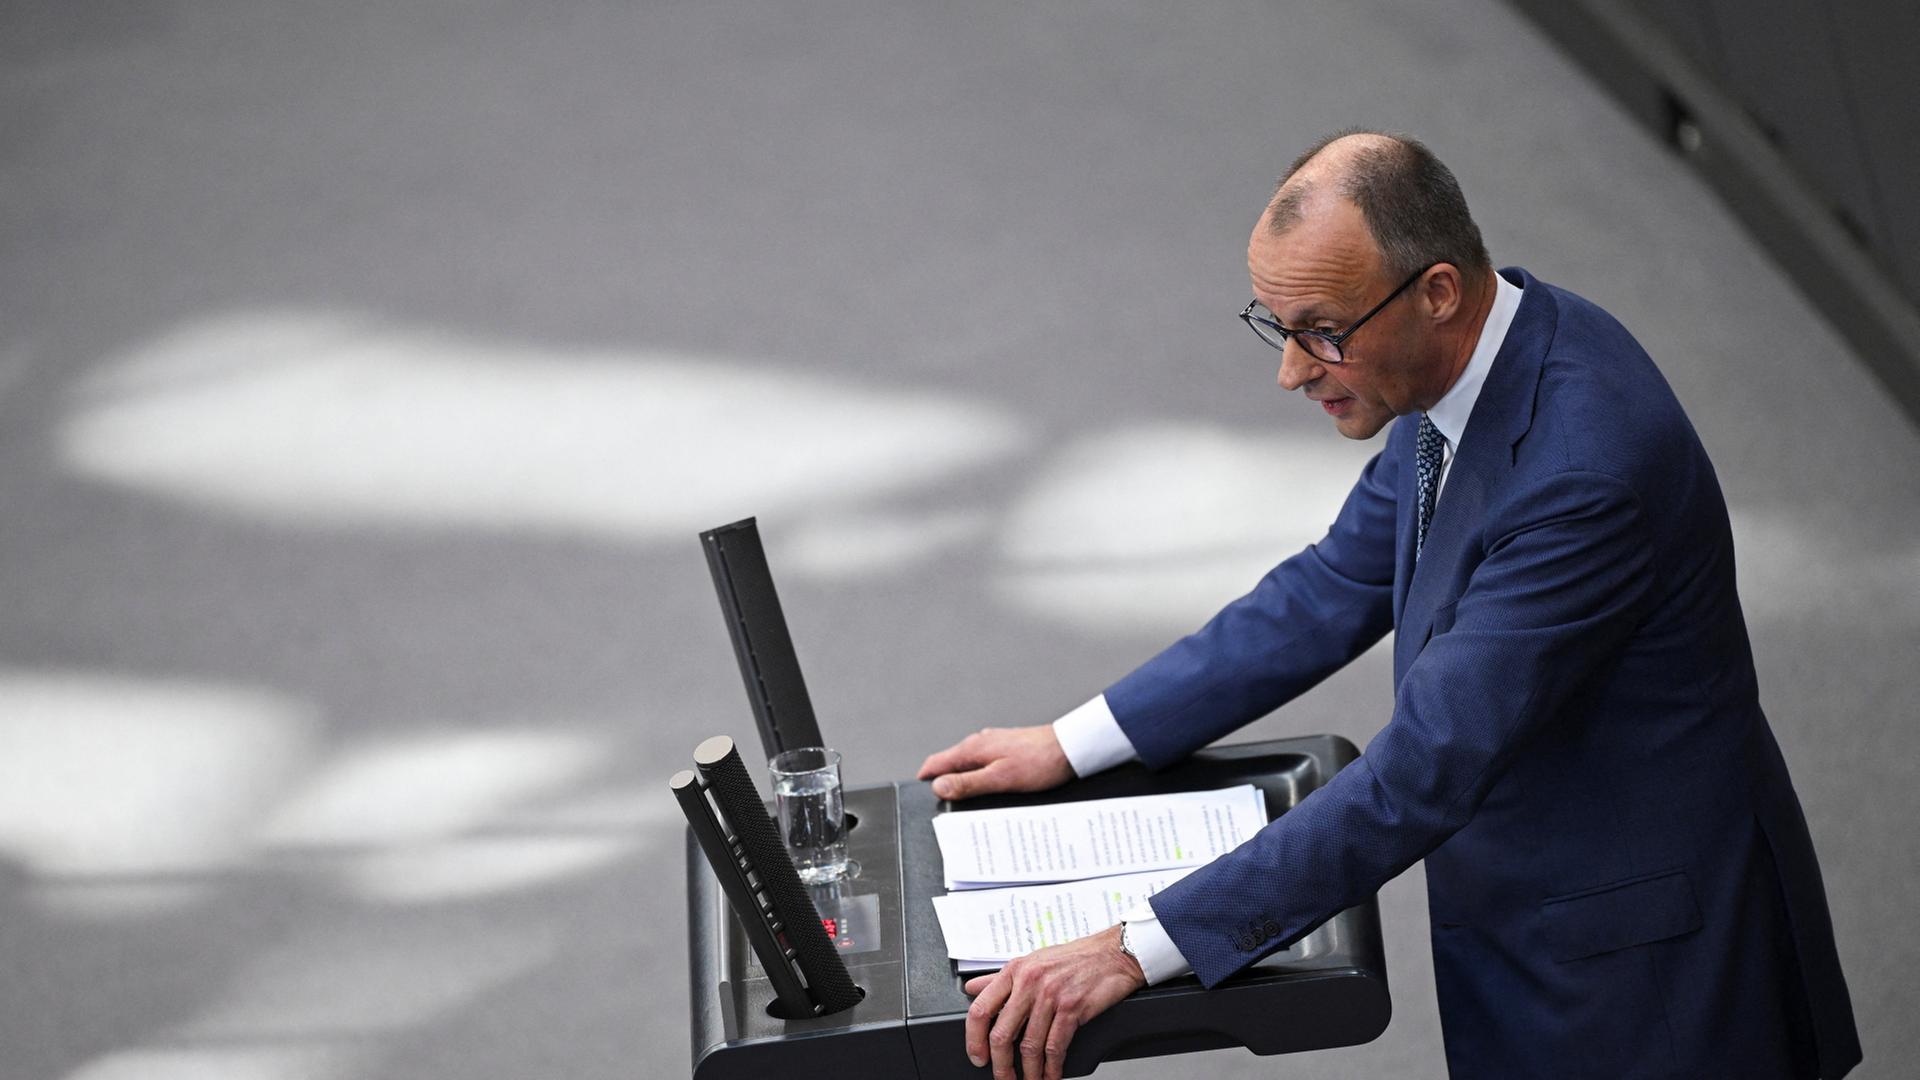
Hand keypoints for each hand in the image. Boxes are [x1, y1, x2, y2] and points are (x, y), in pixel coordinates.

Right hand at [917, 725, 1074, 800]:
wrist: (1070, 748)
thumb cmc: (1039, 763)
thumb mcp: (1000, 779)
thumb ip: (967, 783)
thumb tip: (938, 786)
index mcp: (972, 749)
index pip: (935, 763)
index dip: (925, 781)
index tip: (922, 797)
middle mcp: (979, 743)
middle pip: (950, 765)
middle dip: (946, 785)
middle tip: (949, 809)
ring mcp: (992, 744)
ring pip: (967, 765)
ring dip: (965, 783)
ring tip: (972, 804)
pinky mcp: (1005, 749)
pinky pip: (983, 764)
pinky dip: (981, 778)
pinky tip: (992, 790)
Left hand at [962, 924, 1145, 1079]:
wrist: (1113, 954)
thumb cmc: (1073, 958)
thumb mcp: (1031, 961)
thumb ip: (999, 977)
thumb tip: (971, 988)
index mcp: (1014, 971)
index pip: (980, 1009)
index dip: (973, 1039)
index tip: (977, 1056)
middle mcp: (1029, 982)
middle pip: (1001, 1034)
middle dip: (1000, 1065)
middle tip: (1003, 1078)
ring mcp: (1050, 996)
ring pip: (1029, 1045)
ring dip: (1029, 1071)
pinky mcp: (1073, 1008)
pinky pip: (1056, 1046)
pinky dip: (1052, 1067)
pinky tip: (1051, 1074)